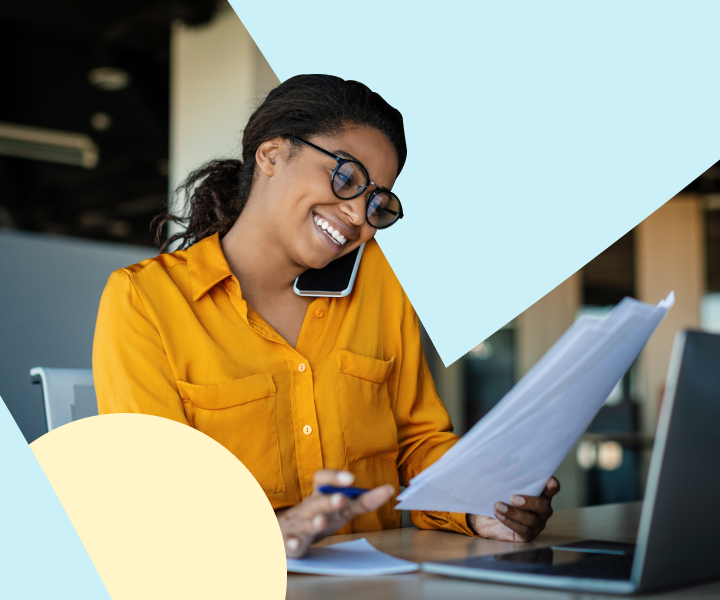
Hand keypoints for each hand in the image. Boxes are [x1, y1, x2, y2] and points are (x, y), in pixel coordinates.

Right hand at [277, 469, 393, 557]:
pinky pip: (290, 544)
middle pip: (318, 502)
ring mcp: (299, 525)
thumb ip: (361, 500)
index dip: (335, 477)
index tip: (351, 478)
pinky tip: (296, 545)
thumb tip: (388, 490)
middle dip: (329, 501)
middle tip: (341, 499)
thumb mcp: (339, 508)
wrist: (284, 531)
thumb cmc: (318, 517)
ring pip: (305, 523)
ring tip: (321, 521)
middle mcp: (309, 508)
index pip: (323, 479)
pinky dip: (292, 544)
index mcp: (320, 496)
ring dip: (313, 522)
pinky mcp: (291, 542)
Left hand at [467, 477, 559, 541]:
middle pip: (543, 506)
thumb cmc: (499, 498)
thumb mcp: (503, 488)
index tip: (550, 480)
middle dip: (529, 501)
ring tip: (499, 506)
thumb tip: (499, 464)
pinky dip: (510, 522)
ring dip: (514, 512)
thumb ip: (508, 480)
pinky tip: (499, 515)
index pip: (551, 489)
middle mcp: (542, 509)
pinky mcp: (528, 535)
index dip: (552, 485)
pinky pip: (522, 530)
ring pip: (531, 519)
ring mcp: (537, 523)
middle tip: (513, 497)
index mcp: (540, 494)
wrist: (488, 518)